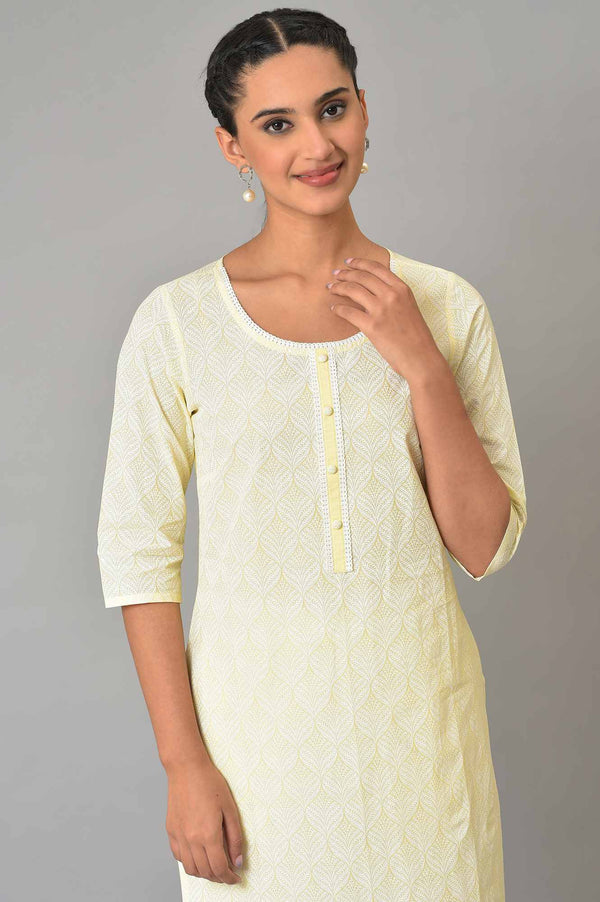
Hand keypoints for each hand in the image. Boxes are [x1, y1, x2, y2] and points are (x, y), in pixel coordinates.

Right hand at [165, 757, 243, 884]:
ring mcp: (178, 836)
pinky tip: (198, 856)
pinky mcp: (171, 831)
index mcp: (208, 834)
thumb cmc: (210, 783)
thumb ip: (235, 838)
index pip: (219, 868)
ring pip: (190, 868)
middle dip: (219, 878)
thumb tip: (237, 860)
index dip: (229, 878)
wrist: (186, 768)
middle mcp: (191, 839)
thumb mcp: (230, 809)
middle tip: (228, 874)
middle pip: (205, 872)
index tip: (236, 878)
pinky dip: (189, 862)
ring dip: (204, 873)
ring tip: (214, 867)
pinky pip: (179, 856)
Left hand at [327, 256, 444, 382]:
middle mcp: (391, 296)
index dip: (360, 263)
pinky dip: (338, 309)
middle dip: (346, 273)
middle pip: (362, 277)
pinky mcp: (372, 326)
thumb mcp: (410, 307)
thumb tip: (376, 290)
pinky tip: (334, 308)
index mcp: (402, 289)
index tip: (349, 262)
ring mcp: (381, 310)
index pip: (377, 268)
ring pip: (353, 290)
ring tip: (331, 288)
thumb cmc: (416, 337)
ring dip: (338, 287)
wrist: (421, 357)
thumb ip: (395, 296)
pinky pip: (348, 312)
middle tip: (336, 274)